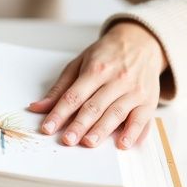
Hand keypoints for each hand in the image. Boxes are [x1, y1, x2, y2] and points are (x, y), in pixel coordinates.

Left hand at [27, 21, 166, 149]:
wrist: (140, 43)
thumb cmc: (106, 55)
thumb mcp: (79, 64)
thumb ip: (60, 88)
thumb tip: (38, 107)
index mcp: (96, 69)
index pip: (73, 96)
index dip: (59, 113)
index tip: (47, 128)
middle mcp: (116, 79)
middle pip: (94, 106)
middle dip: (79, 125)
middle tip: (67, 140)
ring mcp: (134, 90)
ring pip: (116, 113)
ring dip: (102, 130)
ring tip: (88, 143)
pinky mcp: (149, 101)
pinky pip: (142, 119)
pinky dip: (133, 133)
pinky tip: (123, 144)